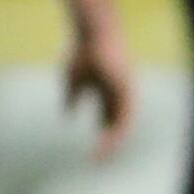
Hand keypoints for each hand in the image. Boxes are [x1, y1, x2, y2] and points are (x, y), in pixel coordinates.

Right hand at [65, 27, 139, 157]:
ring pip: (123, 122)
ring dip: (112, 140)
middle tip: (97, 160)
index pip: (108, 120)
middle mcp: (120, 95)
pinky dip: (116, 127)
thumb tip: (68, 116)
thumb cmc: (82, 51)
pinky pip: (124, 112)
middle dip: (107, 143)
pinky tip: (108, 138)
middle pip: (117, 124)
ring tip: (102, 154)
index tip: (91, 152)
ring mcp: (125, 91)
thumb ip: (73, 97)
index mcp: (109, 93)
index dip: (101, 136)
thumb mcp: (73, 80)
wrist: (92, 33)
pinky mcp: (126, 87)